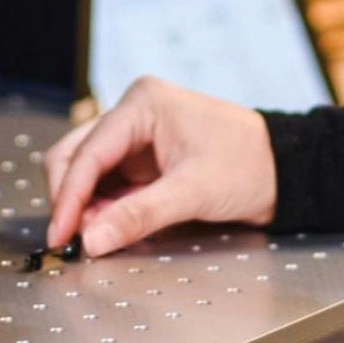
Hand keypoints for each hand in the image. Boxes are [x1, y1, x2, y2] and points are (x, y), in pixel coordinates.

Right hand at [45, 75, 277, 257]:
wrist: (283, 170)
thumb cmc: (250, 164)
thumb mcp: (194, 192)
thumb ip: (139, 215)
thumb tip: (93, 238)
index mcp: (143, 103)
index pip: (89, 151)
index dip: (69, 196)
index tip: (60, 232)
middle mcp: (133, 113)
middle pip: (76, 155)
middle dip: (72, 198)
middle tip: (73, 239)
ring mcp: (135, 135)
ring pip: (86, 170)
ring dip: (86, 205)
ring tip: (98, 235)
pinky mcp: (141, 158)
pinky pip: (107, 183)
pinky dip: (102, 207)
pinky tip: (110, 226)